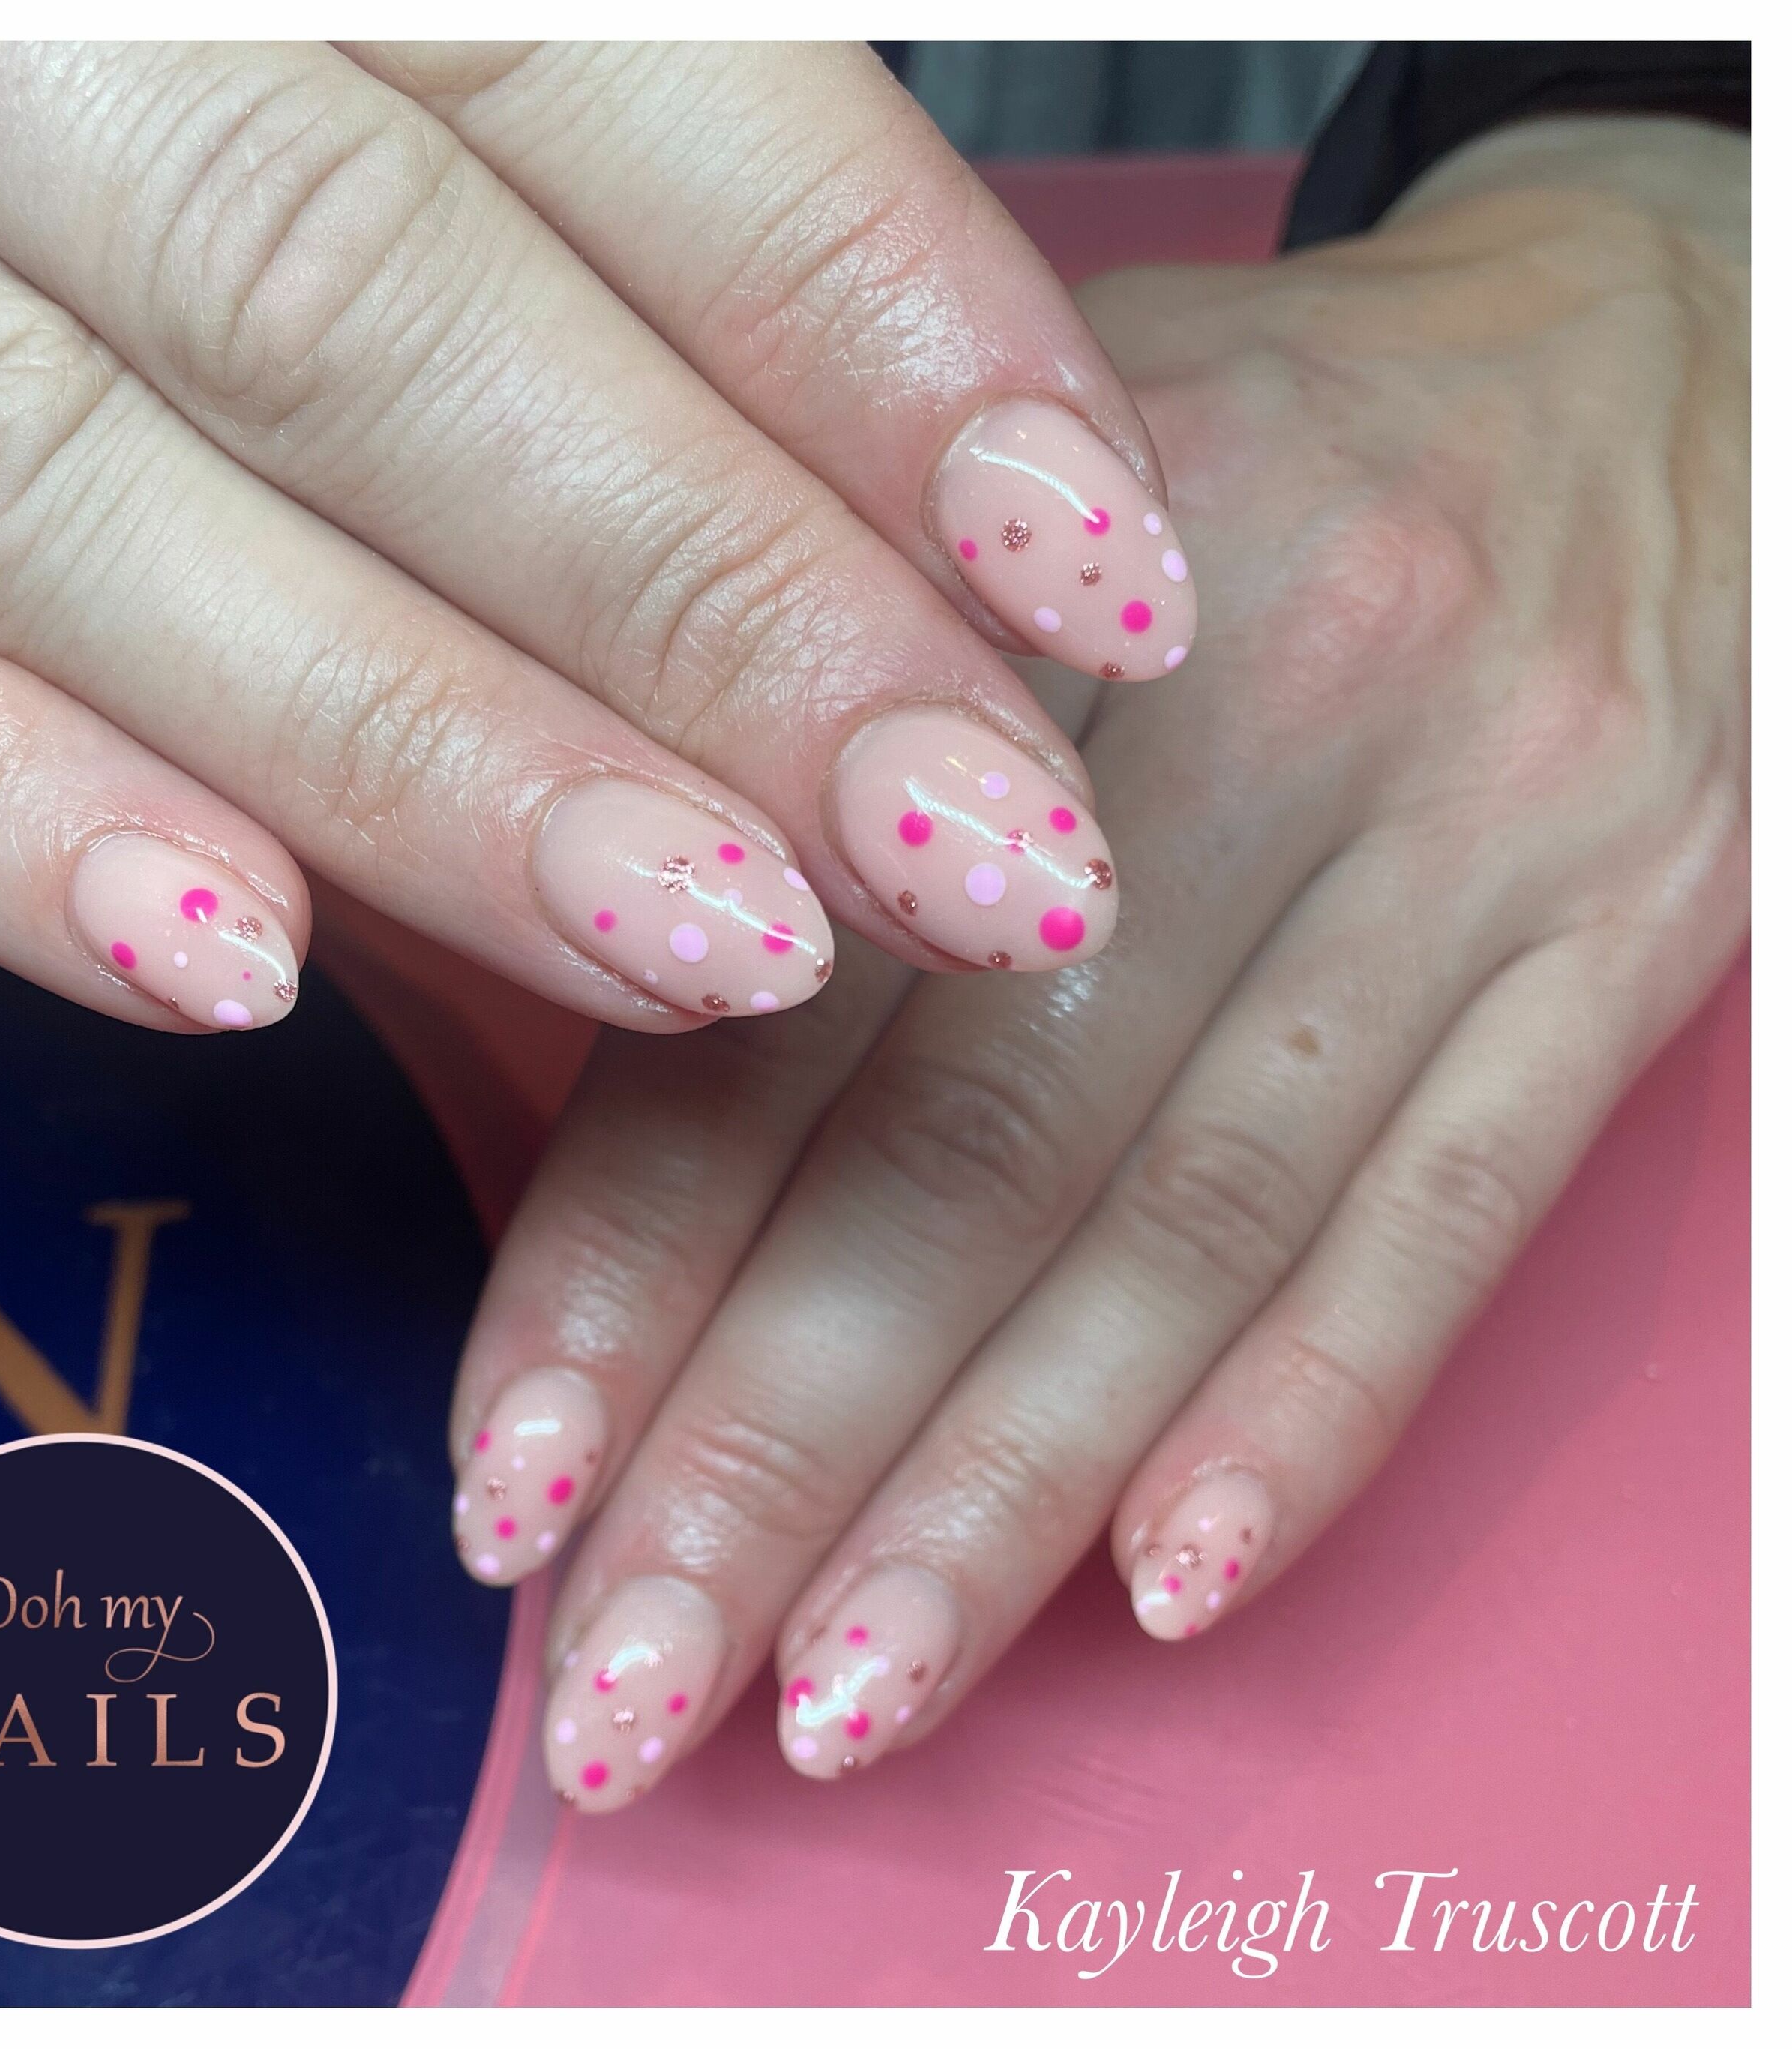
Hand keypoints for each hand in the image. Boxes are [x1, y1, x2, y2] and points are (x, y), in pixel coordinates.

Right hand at [0, 41, 1196, 1034]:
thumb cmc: (152, 48)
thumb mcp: (354, 30)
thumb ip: (587, 177)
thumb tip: (911, 486)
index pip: (593, 63)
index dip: (867, 324)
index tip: (1095, 570)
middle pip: (365, 305)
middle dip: (703, 602)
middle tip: (978, 852)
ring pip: (82, 489)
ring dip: (428, 753)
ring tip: (720, 951)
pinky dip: (1, 810)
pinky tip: (243, 973)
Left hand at [448, 115, 1748, 1809]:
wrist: (1650, 380)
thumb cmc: (1253, 462)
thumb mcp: (993, 501)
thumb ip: (794, 723)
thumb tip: (598, 1004)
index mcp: (1021, 579)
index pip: (779, 978)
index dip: (624, 1254)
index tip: (508, 1482)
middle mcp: (1251, 707)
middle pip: (970, 1145)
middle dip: (771, 1452)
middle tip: (620, 1690)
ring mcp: (1468, 837)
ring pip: (1189, 1228)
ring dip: (995, 1505)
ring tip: (830, 1704)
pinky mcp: (1626, 939)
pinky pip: (1451, 1216)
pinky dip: (1307, 1418)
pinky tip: (1162, 1591)